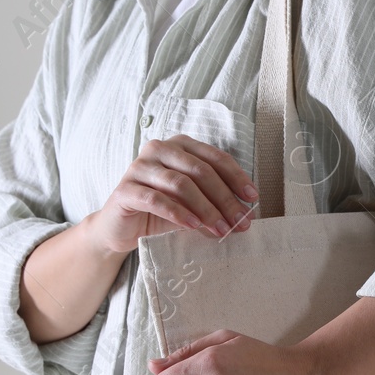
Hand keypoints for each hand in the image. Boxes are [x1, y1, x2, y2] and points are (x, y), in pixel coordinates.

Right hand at [85, 135, 258, 255]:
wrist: (121, 229)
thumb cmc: (161, 212)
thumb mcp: (193, 206)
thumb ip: (215, 204)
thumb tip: (244, 216)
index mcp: (180, 146)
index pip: (215, 158)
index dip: (236, 178)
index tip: (253, 199)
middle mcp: (159, 149)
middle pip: (200, 170)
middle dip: (225, 198)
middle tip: (240, 221)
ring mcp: (139, 167)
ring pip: (181, 184)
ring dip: (206, 208)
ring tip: (221, 228)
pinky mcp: (126, 189)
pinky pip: (156, 199)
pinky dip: (178, 213)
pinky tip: (194, 226)